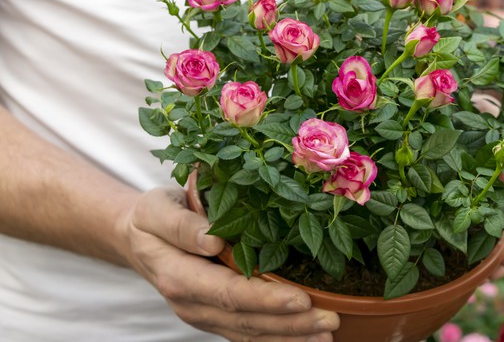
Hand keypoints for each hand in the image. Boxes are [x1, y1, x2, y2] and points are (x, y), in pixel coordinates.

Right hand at [117, 186, 339, 340]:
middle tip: (331, 320)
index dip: (266, 300)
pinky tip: (308, 338)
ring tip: (328, 333)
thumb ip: (181, 225)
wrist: (136, 239)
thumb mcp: (156, 210)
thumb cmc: (152, 218)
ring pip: (251, 333)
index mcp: (179, 277)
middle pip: (246, 320)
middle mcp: (193, 304)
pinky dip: (279, 338)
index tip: (301, 300)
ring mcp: (204, 315)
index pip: (229, 293)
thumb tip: (213, 238)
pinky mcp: (216, 317)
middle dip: (291, 324)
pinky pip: (249, 334)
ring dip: (291, 337)